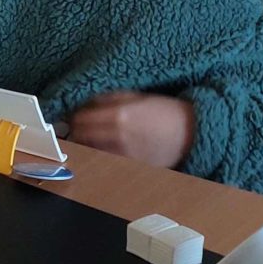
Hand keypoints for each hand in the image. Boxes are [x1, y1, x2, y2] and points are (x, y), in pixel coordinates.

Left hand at [62, 91, 197, 169]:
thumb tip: (85, 103)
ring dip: (86, 144)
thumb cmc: (165, 111)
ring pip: (91, 151)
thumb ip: (109, 99)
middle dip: (76, 131)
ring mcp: (123, 155)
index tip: (72, 115)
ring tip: (89, 138)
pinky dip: (100, 155)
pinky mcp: (130, 167)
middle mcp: (118, 137)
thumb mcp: (137, 97)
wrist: (190, 133)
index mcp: (119, 116)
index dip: (73, 117)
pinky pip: (106, 161)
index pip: (81, 119)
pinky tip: (104, 149)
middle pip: (82, 136)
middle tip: (76, 127)